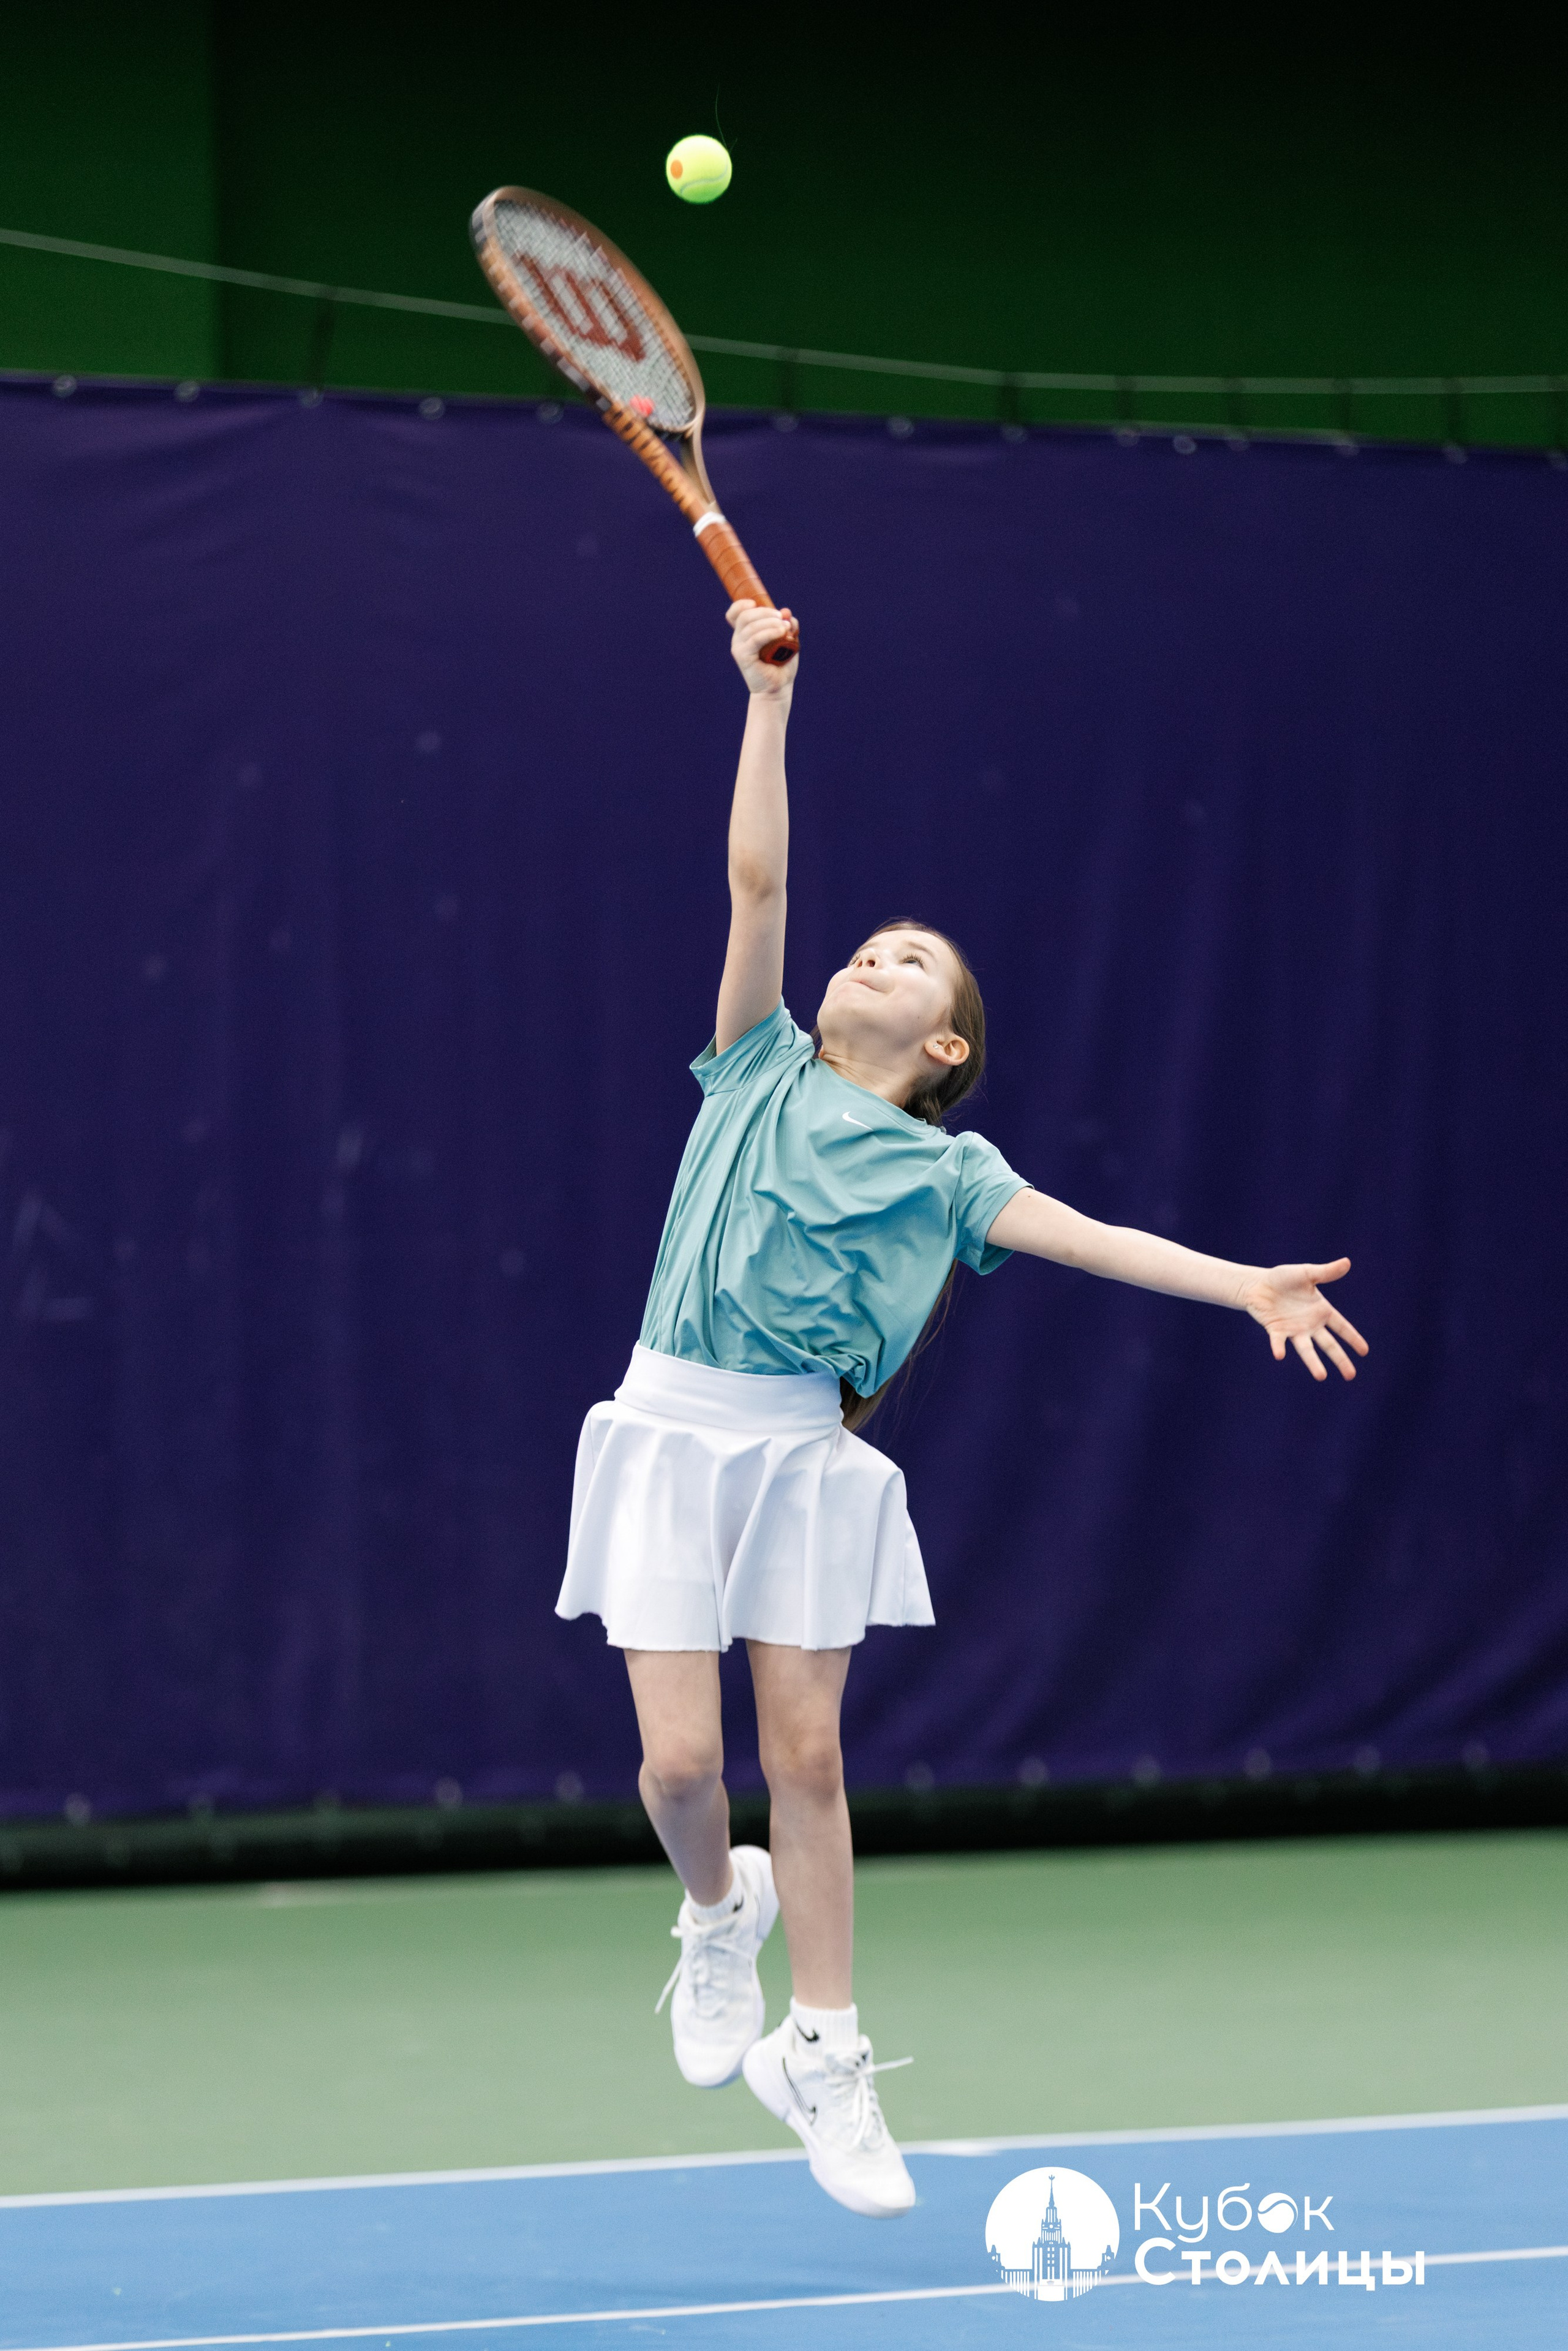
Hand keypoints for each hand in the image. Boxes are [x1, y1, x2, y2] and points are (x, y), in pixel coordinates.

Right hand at [728, 600, 798, 696]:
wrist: (778, 688)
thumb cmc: (781, 664)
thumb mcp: (788, 640)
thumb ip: (788, 626)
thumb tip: (787, 612)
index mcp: (745, 633)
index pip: (734, 614)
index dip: (741, 605)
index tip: (755, 604)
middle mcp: (739, 639)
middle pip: (745, 616)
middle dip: (765, 612)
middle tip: (782, 618)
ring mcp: (739, 648)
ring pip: (751, 626)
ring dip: (770, 622)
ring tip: (785, 627)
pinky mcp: (743, 657)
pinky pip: (755, 639)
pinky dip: (769, 632)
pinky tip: (781, 632)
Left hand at [1241, 1257, 1367, 1381]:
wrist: (1258, 1284)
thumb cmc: (1283, 1278)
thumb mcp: (1306, 1273)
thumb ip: (1325, 1272)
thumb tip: (1347, 1262)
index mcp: (1321, 1311)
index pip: (1341, 1327)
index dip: (1353, 1338)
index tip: (1364, 1351)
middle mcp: (1310, 1325)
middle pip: (1328, 1345)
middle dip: (1340, 1359)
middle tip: (1351, 1375)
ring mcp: (1294, 1330)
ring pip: (1306, 1349)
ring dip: (1313, 1362)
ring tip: (1321, 1376)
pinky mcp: (1276, 1331)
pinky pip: (1278, 1341)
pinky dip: (1278, 1347)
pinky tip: (1279, 1355)